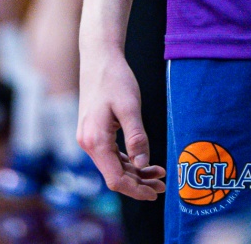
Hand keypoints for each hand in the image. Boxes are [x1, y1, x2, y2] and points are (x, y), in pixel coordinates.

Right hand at [78, 41, 165, 199]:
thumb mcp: (130, 107)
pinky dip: (127, 160)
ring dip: (134, 172)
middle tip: (162, 185)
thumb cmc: (115, 79)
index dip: (136, 190)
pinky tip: (142, 160)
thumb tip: (143, 165)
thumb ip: (136, 138)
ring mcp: (89, 138)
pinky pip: (111, 154)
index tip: (155, 193)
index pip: (115, 179)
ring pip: (113, 165)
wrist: (99, 57)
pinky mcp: (94, 131)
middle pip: (114, 175)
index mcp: (95, 141)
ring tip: (158, 173)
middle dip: (138, 183)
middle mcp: (88, 144)